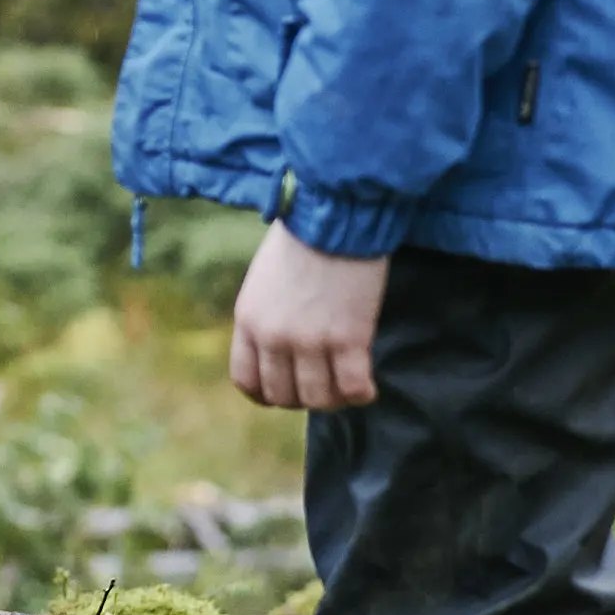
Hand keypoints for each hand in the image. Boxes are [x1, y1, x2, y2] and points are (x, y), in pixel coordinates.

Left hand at [231, 229, 388, 412]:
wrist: (335, 215)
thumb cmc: (304, 239)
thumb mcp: (264, 280)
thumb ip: (266, 317)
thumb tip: (278, 349)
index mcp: (248, 320)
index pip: (247, 381)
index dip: (268, 394)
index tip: (288, 389)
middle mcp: (274, 337)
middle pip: (283, 396)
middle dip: (304, 397)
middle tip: (325, 385)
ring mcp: (310, 341)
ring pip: (318, 399)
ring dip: (334, 399)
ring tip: (348, 386)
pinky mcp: (348, 338)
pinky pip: (353, 388)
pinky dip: (362, 393)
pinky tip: (368, 387)